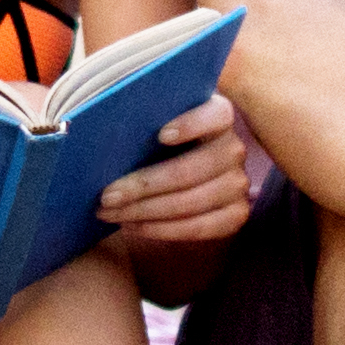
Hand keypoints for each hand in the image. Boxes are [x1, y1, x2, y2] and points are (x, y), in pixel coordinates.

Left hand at [99, 96, 250, 251]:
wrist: (177, 174)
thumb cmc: (156, 141)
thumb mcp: (153, 125)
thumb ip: (142, 121)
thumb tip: (105, 129)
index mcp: (218, 116)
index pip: (216, 114)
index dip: (191, 124)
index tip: (160, 135)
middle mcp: (233, 148)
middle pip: (190, 170)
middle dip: (143, 185)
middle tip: (107, 195)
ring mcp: (238, 183)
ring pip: (190, 202)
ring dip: (144, 211)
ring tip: (110, 213)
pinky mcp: (236, 214)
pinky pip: (200, 227)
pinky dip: (162, 230)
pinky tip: (134, 226)